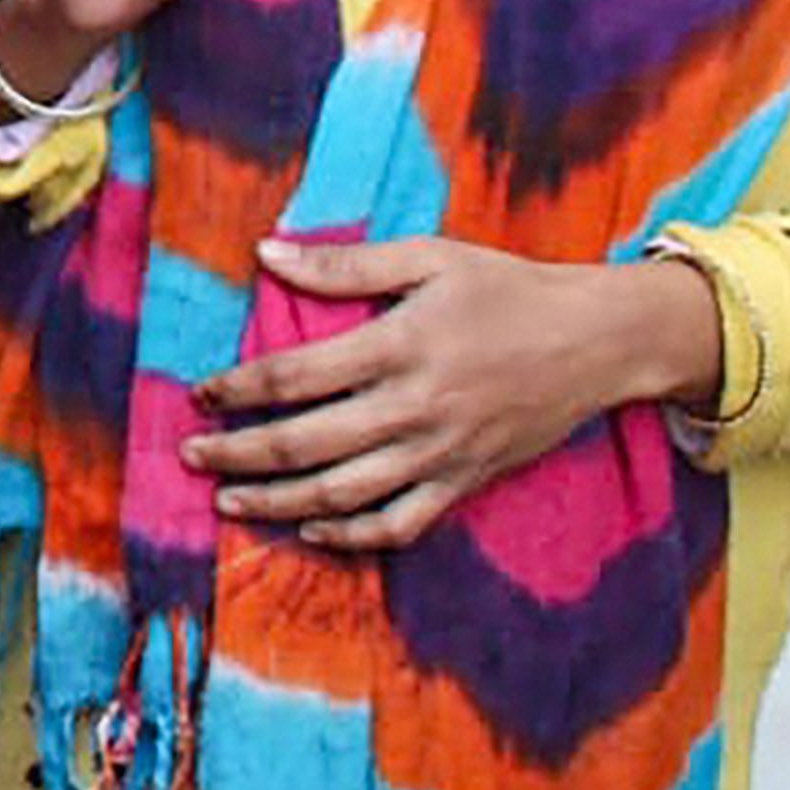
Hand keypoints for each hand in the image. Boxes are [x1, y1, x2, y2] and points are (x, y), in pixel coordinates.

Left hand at [185, 238, 724, 548]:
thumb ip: (345, 263)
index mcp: (399, 345)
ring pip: (344, 494)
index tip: (201, 394)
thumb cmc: (507, 289)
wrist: (598, 340)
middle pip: (307, 443)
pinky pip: (402, 524)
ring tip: (229, 501)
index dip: (239, 388)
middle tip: (191, 454)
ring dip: (278, 502)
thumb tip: (267, 253)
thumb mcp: (429, 256)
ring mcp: (442, 453)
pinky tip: (313, 529)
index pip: (296, 375)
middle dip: (240, 452)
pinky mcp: (467, 482)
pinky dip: (353, 535)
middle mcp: (416, 407)